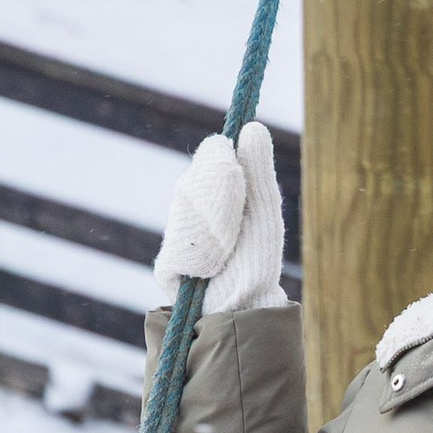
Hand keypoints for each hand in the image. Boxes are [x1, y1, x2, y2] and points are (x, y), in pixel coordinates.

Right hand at [156, 121, 286, 311]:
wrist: (246, 305)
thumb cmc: (258, 259)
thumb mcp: (262, 207)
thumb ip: (256, 170)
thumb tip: (252, 127)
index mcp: (216, 196)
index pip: (211, 163)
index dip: (220, 162)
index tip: (233, 161)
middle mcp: (194, 213)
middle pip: (194, 183)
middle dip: (221, 194)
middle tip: (238, 217)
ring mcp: (179, 239)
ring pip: (185, 209)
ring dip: (215, 225)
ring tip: (230, 246)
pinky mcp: (169, 266)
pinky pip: (178, 245)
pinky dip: (200, 252)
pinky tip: (211, 265)